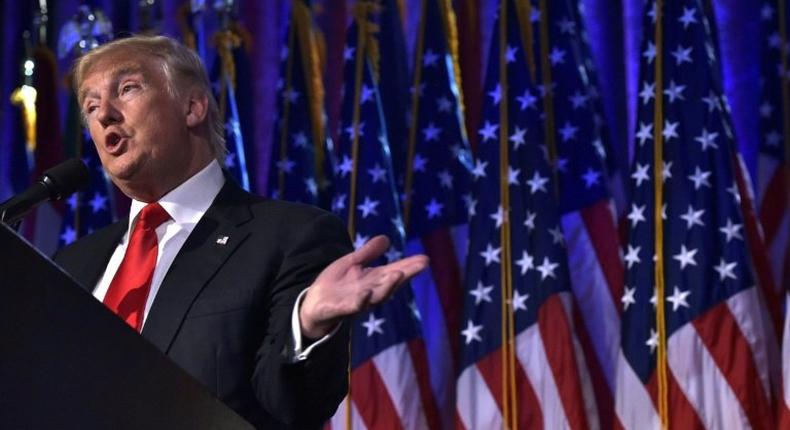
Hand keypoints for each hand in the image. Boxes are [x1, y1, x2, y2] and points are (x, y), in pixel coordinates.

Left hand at [298, 235, 428, 338]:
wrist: (313, 304)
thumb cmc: (335, 284)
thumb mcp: (351, 263)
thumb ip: (367, 253)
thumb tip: (386, 238)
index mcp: (373, 280)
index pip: (395, 271)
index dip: (410, 265)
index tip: (425, 259)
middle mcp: (370, 291)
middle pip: (391, 282)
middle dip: (406, 274)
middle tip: (421, 264)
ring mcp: (358, 301)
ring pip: (377, 295)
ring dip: (388, 286)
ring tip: (398, 273)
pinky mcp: (342, 309)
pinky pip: (353, 306)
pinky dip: (361, 301)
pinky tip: (366, 293)